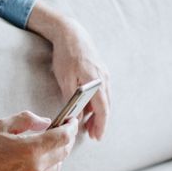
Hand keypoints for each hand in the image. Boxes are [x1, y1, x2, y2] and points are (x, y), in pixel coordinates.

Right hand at [0, 111, 80, 170]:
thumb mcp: (3, 125)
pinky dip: (44, 166)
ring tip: (49, 145)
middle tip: (64, 130)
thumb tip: (46, 122)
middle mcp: (36, 168)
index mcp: (31, 149)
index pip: (62, 137)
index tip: (72, 120)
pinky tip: (34, 159)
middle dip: (66, 139)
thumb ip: (28, 120)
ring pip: (57, 166)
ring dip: (57, 154)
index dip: (71, 127)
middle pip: (63, 152)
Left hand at [50, 18, 110, 140]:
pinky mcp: (101, 72)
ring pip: (104, 100)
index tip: (97, 137)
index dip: (101, 125)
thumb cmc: (66, 56)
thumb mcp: (65, 79)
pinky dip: (97, 103)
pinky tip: (89, 109)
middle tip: (93, 136)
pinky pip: (102, 92)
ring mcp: (104, 75)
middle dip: (100, 123)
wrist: (71, 33)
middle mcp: (104, 79)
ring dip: (99, 114)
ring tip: (89, 126)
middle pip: (106, 107)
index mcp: (96, 81)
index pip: (103, 109)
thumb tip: (77, 119)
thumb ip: (72, 100)